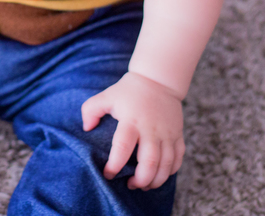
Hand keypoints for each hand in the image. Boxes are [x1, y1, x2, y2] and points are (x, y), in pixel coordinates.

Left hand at [82, 72, 184, 189]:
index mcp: (131, 120)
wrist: (158, 80)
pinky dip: (170, 172)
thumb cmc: (129, 91)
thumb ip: (91, 110)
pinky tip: (159, 176)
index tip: (108, 174)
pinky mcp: (178, 135)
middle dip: (141, 179)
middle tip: (131, 184)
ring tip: (144, 185)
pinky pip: (178, 159)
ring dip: (156, 180)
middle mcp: (151, 129)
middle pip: (149, 161)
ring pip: (166, 164)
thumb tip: (87, 128)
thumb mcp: (107, 96)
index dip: (115, 164)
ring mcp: (167, 133)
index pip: (123, 147)